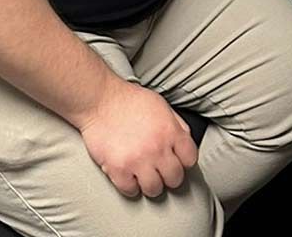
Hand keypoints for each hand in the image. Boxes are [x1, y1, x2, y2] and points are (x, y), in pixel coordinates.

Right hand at [77, 78, 198, 197]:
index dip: (184, 161)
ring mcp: (137, 160)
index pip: (190, 159)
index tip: (178, 161)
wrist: (100, 100)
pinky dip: (130, 186)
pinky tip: (128, 175)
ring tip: (144, 174)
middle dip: (169, 176)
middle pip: (175, 178)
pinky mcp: (118, 169)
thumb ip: (176, 124)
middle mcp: (157, 148)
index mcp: (170, 131)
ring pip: (154, 189)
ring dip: (150, 184)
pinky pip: (131, 191)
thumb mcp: (161, 105)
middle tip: (160, 170)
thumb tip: (185, 140)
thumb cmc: (129, 100)